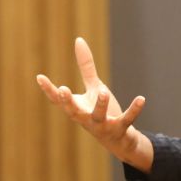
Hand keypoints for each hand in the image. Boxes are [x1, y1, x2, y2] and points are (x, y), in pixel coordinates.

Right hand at [36, 37, 153, 171]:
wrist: (118, 140)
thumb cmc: (101, 111)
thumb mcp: (94, 87)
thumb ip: (86, 66)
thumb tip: (78, 40)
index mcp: (78, 108)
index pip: (59, 100)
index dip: (48, 90)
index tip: (39, 76)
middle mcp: (86, 118)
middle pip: (74, 112)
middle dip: (68, 102)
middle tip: (63, 89)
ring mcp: (102, 125)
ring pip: (99, 116)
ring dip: (100, 105)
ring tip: (103, 91)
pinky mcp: (120, 128)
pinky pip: (127, 119)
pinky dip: (134, 110)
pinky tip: (141, 99)